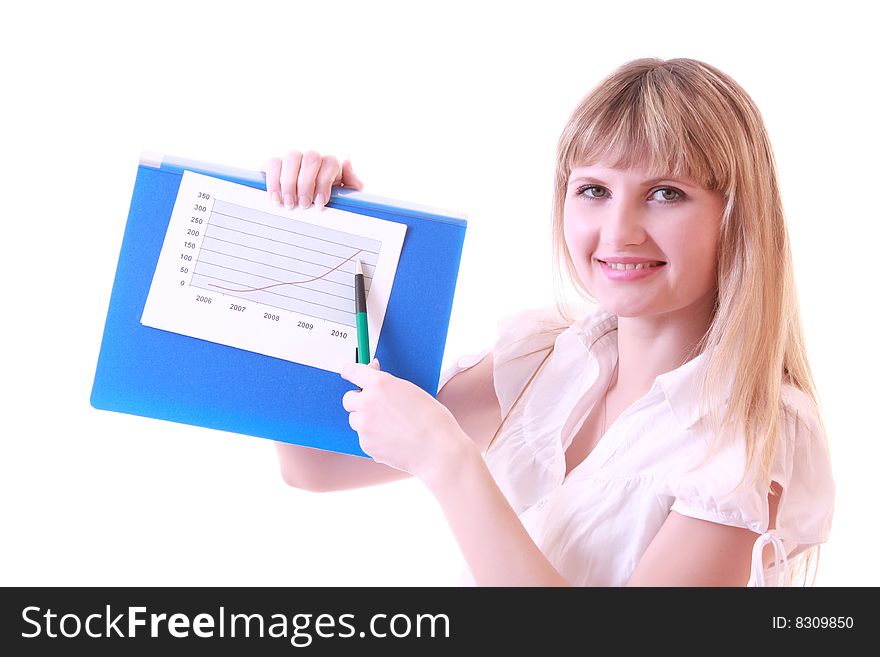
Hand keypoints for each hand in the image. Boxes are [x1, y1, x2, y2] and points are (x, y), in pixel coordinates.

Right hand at [263, 150, 363, 209]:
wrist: (309, 209)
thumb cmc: (329, 202)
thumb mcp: (346, 196)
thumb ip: (352, 182)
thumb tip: (347, 161)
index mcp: (330, 165)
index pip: (330, 162)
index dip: (325, 182)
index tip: (319, 203)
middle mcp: (312, 158)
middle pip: (311, 158)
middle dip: (307, 183)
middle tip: (303, 205)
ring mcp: (294, 159)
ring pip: (292, 157)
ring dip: (289, 182)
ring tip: (289, 204)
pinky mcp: (276, 164)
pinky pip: (273, 164)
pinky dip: (273, 181)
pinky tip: (276, 199)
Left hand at [340, 360, 473, 483]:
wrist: (437, 450)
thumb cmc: (432, 420)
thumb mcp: (411, 391)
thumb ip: (388, 384)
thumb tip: (374, 374)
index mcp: (380, 384)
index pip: (353, 371)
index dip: (349, 372)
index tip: (347, 373)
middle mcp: (367, 403)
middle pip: (348, 399)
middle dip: (358, 400)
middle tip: (375, 405)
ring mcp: (364, 425)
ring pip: (355, 420)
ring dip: (366, 420)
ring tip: (390, 426)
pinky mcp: (366, 444)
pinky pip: (363, 437)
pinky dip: (373, 438)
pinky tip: (393, 439)